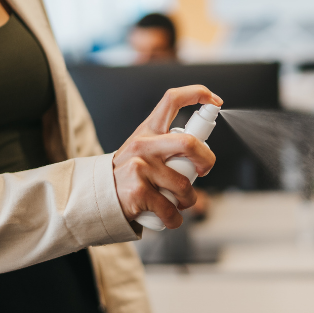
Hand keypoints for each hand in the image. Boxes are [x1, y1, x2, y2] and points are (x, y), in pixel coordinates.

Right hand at [112, 85, 222, 227]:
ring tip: (178, 201)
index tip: (216, 101)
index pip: (172, 100)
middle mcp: (144, 144)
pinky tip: (168, 217)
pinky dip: (174, 218)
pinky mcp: (139, 192)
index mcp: (148, 130)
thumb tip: (202, 148)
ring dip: (188, 200)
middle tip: (204, 170)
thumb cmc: (129, 173)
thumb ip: (166, 144)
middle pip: (190, 144)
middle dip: (207, 160)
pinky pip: (170, 209)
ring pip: (184, 185)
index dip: (198, 94)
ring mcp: (140, 167)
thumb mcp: (142, 149)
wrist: (97, 196)